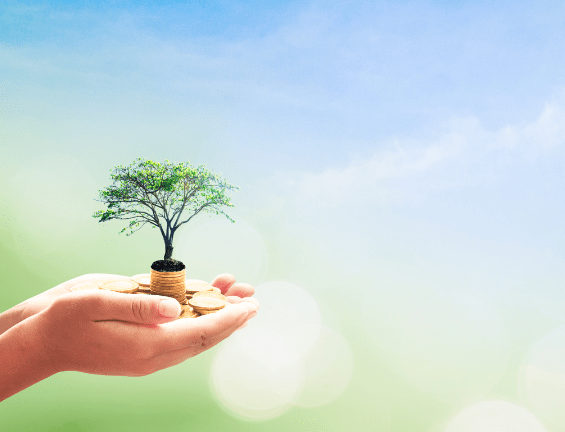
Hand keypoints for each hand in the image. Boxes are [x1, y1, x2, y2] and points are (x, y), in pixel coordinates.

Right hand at [3, 273, 257, 332]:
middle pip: (203, 337)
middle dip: (231, 318)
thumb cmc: (65, 319)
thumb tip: (175, 306)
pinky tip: (203, 301)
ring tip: (236, 293)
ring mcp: (148, 355)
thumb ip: (139, 306)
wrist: (42, 343)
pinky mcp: (142, 350)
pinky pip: (177, 336)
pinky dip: (194, 319)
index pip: (200, 332)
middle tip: (253, 299)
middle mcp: (152, 354)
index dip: (229, 319)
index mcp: (146, 344)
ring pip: (192, 337)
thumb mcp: (96, 302)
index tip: (251, 306)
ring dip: (216, 317)